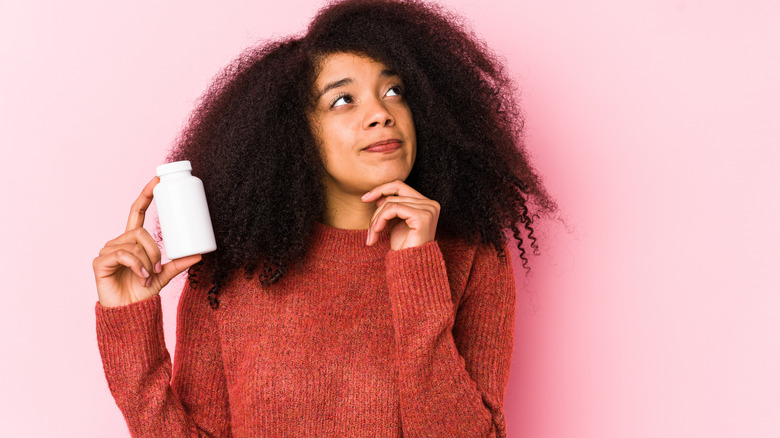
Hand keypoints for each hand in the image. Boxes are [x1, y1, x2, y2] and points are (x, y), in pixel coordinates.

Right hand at [92, 176, 201, 307]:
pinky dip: (137, 266)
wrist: (129, 312)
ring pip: (134, 244)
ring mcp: (107, 251)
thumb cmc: (142, 292)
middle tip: (158, 268)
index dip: (146, 195)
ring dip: (147, 262)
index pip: (138, 211)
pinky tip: (141, 277)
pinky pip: (123, 255)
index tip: (157, 179)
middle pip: (140, 231)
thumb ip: (179, 264)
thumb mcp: (164, 275)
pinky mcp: (100, 261)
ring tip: (148, 277)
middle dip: (154, 250)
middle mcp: (119, 241)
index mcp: (133, 241)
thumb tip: (200, 254)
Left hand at [362, 180, 439, 250]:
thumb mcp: (395, 223)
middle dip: (376, 212)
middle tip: (370, 229)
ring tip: (373, 236)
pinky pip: (393, 209)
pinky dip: (380, 220)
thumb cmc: (404, 247)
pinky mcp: (422, 216)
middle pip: (393, 195)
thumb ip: (390, 208)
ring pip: (390, 203)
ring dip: (376, 220)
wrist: (411, 267)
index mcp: (426, 204)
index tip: (364, 198)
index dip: (381, 189)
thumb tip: (378, 195)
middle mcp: (431, 204)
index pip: (399, 186)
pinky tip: (377, 233)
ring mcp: (428, 209)